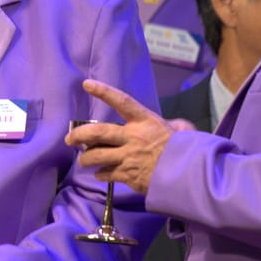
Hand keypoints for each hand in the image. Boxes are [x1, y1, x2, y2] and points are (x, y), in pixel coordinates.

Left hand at [64, 79, 179, 193]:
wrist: (191, 176)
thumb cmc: (187, 150)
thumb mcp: (182, 131)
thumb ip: (173, 125)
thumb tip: (174, 125)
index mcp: (146, 121)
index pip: (122, 102)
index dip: (103, 92)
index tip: (86, 84)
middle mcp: (133, 137)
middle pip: (97, 133)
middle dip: (78, 135)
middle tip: (69, 139)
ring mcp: (128, 157)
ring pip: (96, 156)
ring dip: (85, 159)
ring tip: (83, 160)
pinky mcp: (127, 175)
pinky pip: (105, 174)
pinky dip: (100, 174)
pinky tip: (100, 173)